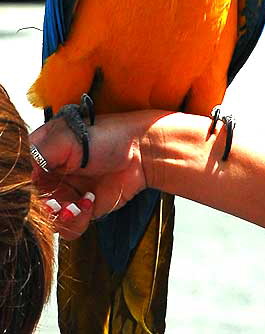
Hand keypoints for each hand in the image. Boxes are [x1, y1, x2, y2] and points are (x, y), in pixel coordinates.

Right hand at [30, 110, 166, 238]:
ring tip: (78, 203)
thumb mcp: (66, 138)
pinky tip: (90, 202)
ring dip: (60, 216)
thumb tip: (24, 176)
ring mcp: (65, 193)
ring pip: (46, 220)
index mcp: (40, 154)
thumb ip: (38, 154)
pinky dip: (76, 220)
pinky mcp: (82, 210)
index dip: (25, 190)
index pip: (19, 180)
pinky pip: (68, 228)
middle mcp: (49, 176)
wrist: (144, 151)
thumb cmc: (108, 136)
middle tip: (58, 200)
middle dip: (43, 206)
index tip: (39, 189)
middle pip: (29, 205)